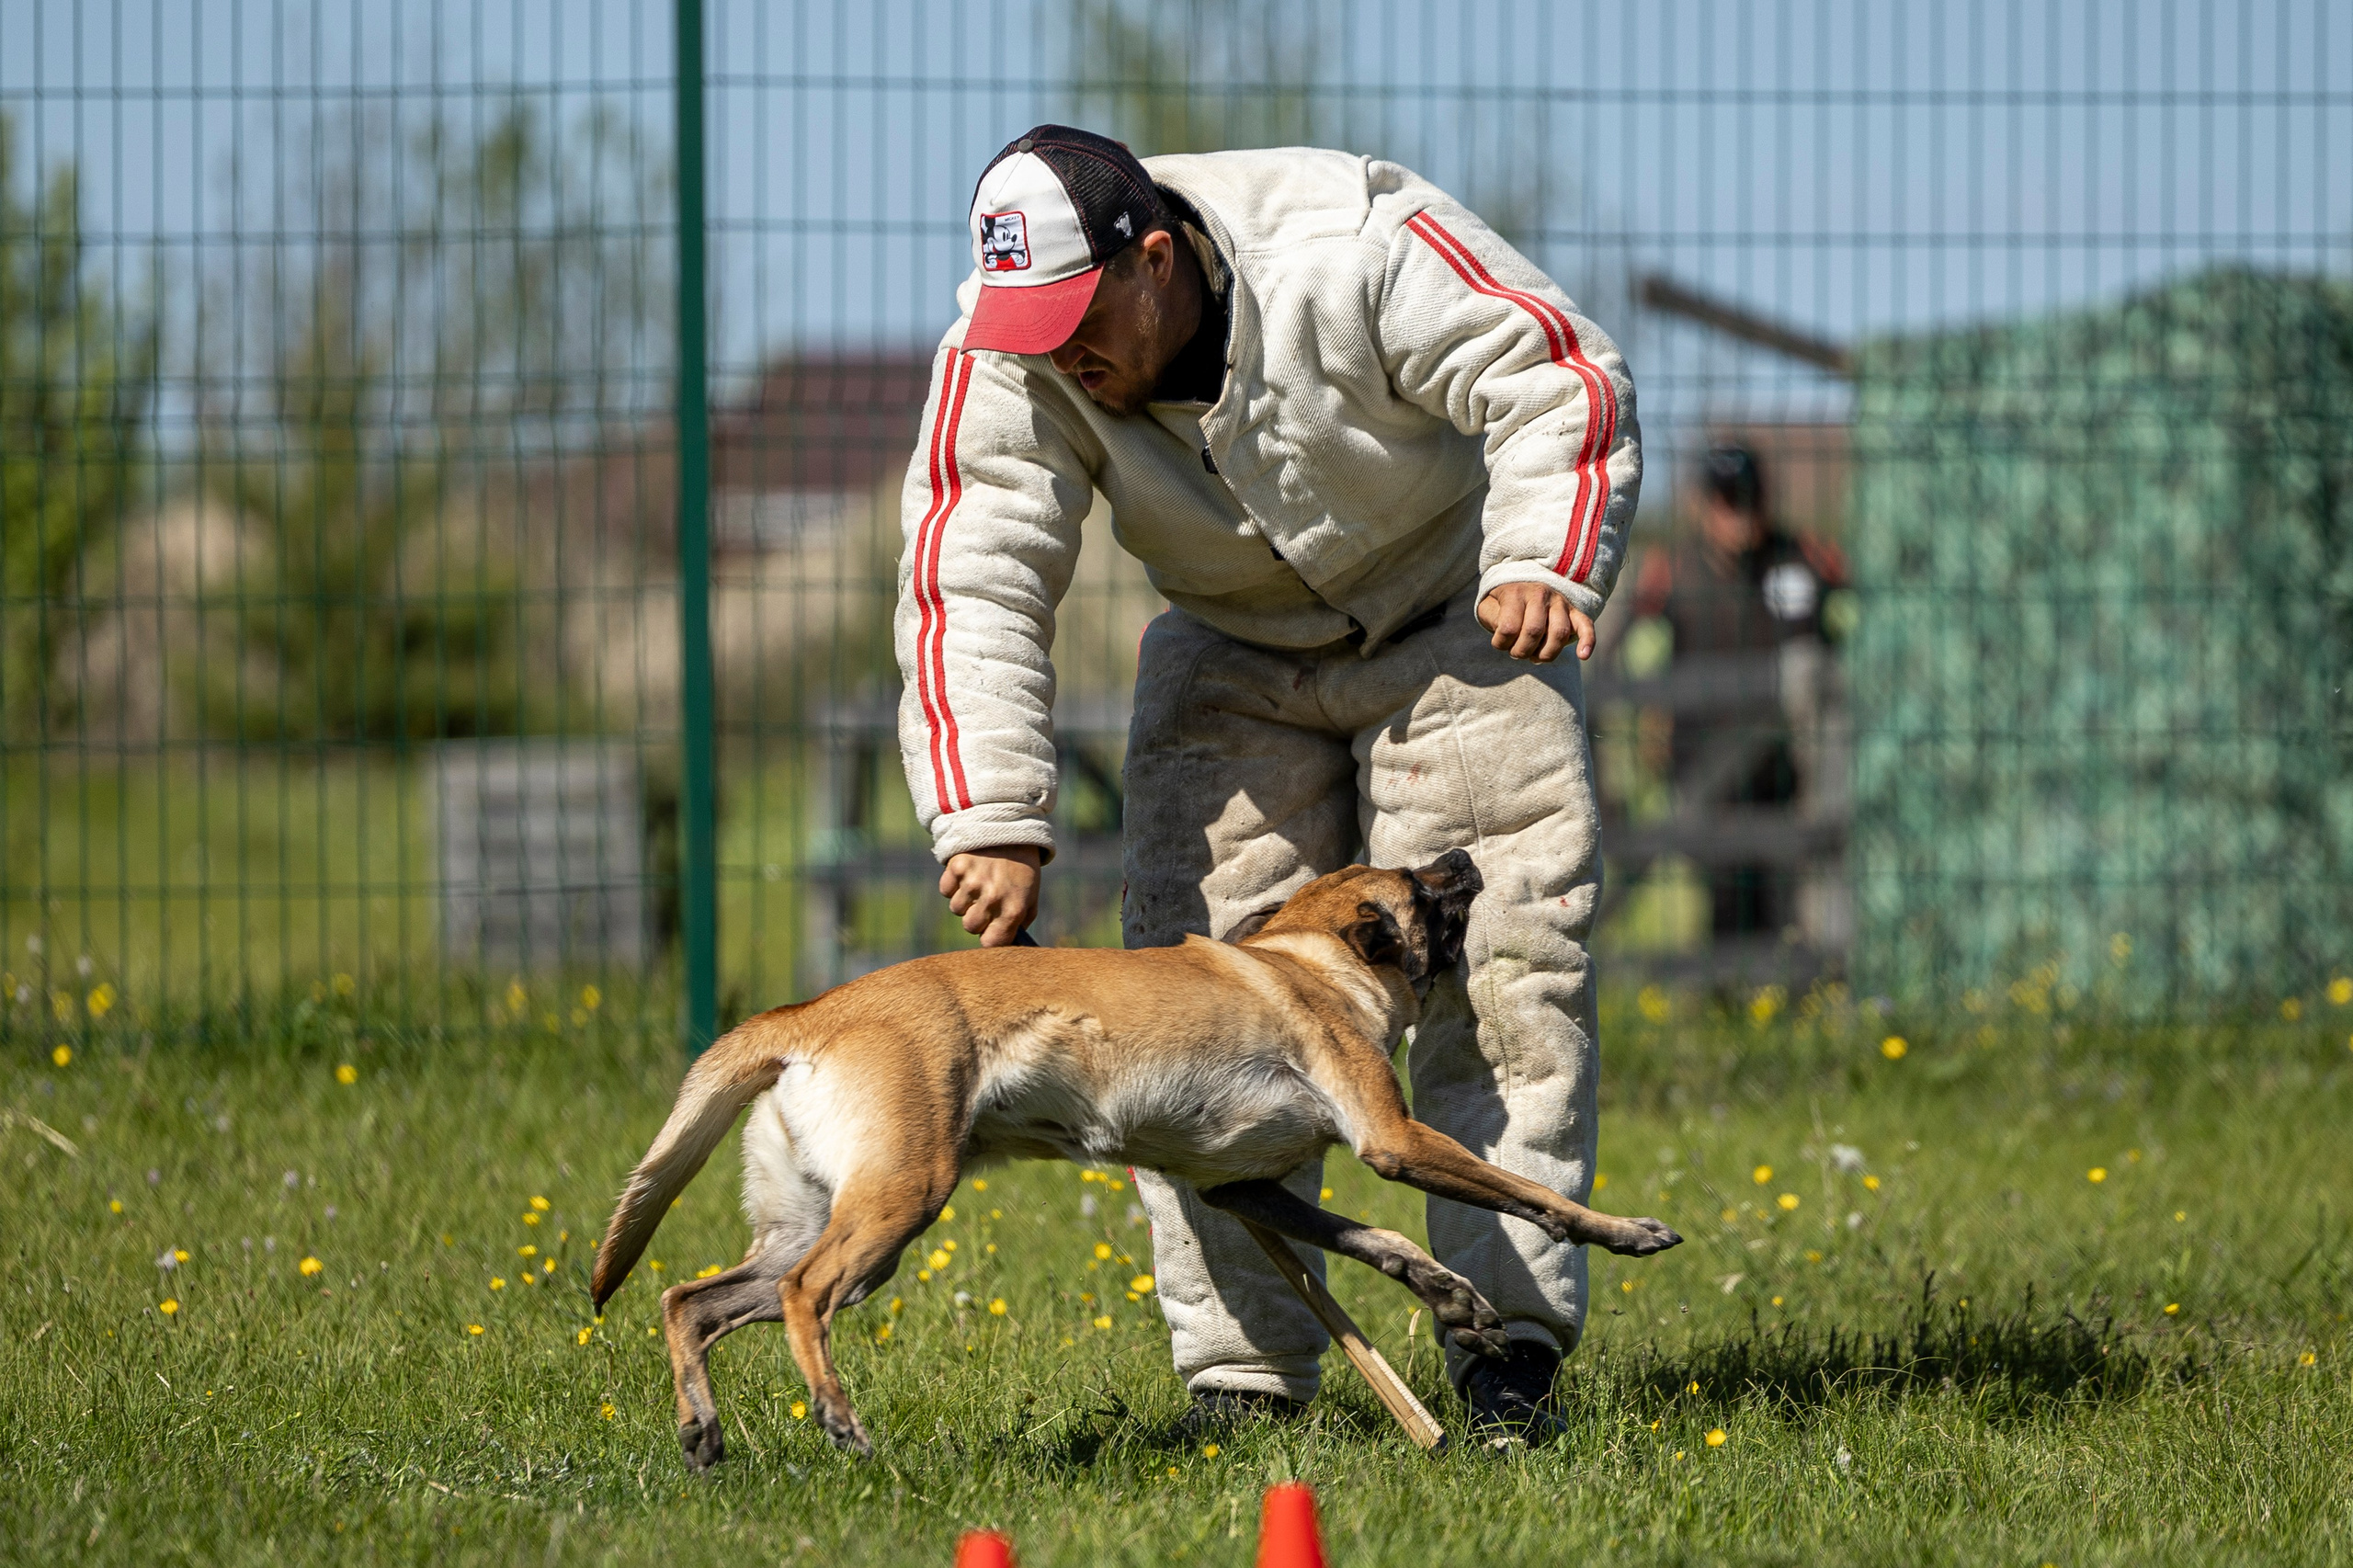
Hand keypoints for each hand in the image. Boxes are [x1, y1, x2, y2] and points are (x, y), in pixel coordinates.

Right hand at [938, 845, 1041, 946]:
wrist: (1010, 828)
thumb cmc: (1022, 868)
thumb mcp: (1031, 895)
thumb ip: (1021, 922)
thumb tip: (1007, 943)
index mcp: (1013, 908)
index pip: (991, 943)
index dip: (989, 937)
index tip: (990, 931)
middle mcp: (992, 898)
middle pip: (970, 927)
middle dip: (976, 917)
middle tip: (986, 900)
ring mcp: (973, 882)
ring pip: (956, 908)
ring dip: (965, 899)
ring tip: (979, 881)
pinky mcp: (957, 866)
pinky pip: (946, 890)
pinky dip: (953, 883)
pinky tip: (968, 871)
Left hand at [1476, 582, 1594, 662]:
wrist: (1523, 586)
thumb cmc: (1503, 604)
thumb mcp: (1488, 607)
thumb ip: (1491, 617)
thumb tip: (1506, 631)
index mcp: (1516, 593)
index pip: (1509, 627)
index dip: (1501, 644)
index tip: (1500, 643)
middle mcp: (1540, 594)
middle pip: (1534, 631)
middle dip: (1522, 651)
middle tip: (1517, 653)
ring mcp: (1560, 602)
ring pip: (1559, 633)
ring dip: (1545, 654)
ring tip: (1535, 657)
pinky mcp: (1574, 612)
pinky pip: (1586, 625)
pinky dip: (1587, 641)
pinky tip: (1583, 655)